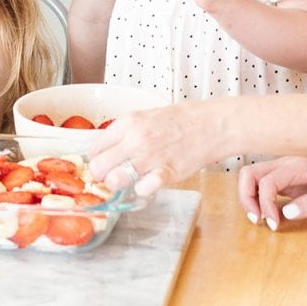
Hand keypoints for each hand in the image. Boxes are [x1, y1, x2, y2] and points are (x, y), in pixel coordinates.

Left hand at [87, 99, 225, 196]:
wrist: (210, 124)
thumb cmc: (179, 121)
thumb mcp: (145, 117)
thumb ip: (124, 132)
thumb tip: (105, 150)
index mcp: (128, 122)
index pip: (95, 148)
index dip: (96, 159)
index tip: (101, 164)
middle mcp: (135, 139)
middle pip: (98, 166)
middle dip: (101, 175)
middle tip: (111, 175)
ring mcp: (150, 156)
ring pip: (114, 180)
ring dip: (118, 184)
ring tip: (127, 181)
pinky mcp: (166, 172)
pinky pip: (142, 189)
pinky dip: (142, 190)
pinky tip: (147, 183)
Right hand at [237, 156, 306, 229]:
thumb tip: (288, 213)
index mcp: (298, 167)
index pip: (268, 182)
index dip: (265, 204)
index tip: (274, 224)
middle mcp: (286, 165)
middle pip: (249, 173)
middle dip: (246, 197)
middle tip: (258, 219)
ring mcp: (283, 170)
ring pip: (251, 177)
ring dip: (249, 198)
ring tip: (261, 218)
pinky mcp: (283, 178)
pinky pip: (260, 183)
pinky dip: (256, 197)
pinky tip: (267, 212)